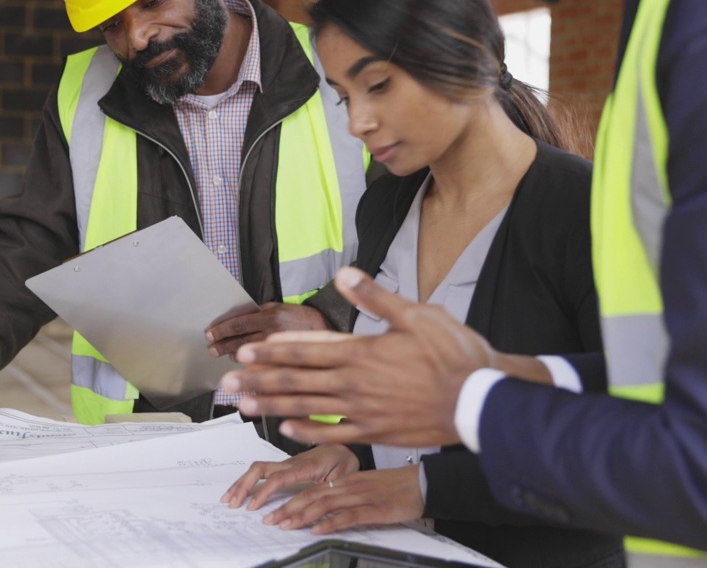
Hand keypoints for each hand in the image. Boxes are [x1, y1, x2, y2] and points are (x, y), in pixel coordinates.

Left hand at [206, 302, 327, 358]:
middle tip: (211, 349)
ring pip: (248, 358)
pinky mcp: (285, 364)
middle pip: (239, 343)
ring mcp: (278, 351)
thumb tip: (232, 322)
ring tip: (224, 355)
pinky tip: (244, 367)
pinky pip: (261, 368)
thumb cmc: (299, 317)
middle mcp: (272, 334)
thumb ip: (256, 313)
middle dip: (221, 346)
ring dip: (233, 357)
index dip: (220, 330)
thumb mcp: (277, 307)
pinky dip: (250, 368)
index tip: (209, 334)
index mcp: (269, 317)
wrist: (326, 327)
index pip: (237, 324)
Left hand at [221, 267, 514, 445]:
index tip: (247, 352)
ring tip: (244, 405)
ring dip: (273, 406)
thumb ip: (375, 297)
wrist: (478, 401)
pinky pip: (333, 433)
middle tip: (228, 383)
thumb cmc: (454, 356)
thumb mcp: (417, 315)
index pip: (307, 349)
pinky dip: (308, 431)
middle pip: (297, 380)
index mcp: (362, 352)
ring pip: (307, 408)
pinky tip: (287, 430)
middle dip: (260, 380)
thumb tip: (344, 274)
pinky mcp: (374, 432)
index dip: (273, 351)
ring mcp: (362, 411)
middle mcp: (355, 383)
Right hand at [221, 444, 358, 510]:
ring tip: (228, 499)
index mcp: (306, 466)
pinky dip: (246, 480)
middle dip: (244, 485)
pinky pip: (261, 471)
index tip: (253, 506)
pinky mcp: (283, 466)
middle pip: (260, 469)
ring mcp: (285, 463)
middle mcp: (291, 462)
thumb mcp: (342, 476)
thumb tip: (319, 503)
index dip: (264, 492)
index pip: (278, 478)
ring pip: (257, 468)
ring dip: (241, 483)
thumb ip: (329, 488)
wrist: (345, 446)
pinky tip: (238, 491)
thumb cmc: (344, 461)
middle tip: (233, 503)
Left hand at [261, 465, 424, 533]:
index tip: (274, 510)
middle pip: (312, 496)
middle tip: (270, 520)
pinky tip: (317, 529)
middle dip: (288, 509)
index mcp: (347, 479)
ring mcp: (361, 497)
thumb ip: (346, 493)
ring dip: (301, 515)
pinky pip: (348, 516)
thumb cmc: (397, 485)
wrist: (423, 483)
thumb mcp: (366, 485)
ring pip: (325, 504)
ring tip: (285, 525)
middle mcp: (350, 485)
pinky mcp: (375, 509)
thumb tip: (326, 504)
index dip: (290, 500)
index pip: (312, 488)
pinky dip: (331, 523)